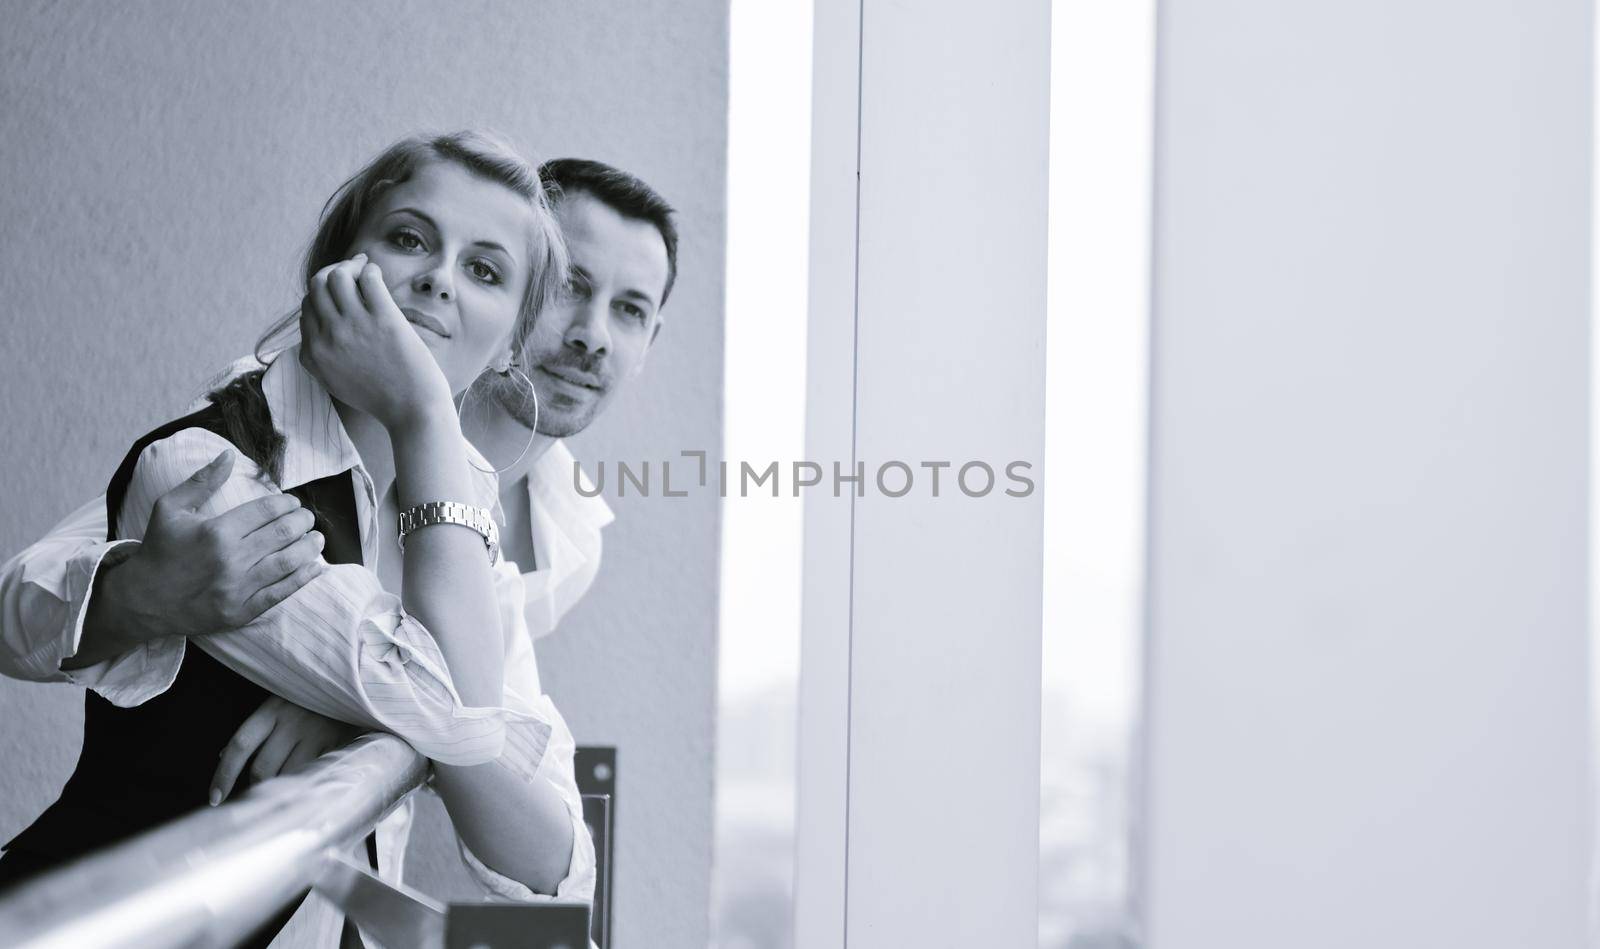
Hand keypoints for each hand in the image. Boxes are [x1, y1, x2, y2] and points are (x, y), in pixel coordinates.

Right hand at [74, 452, 324, 664]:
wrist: (142, 600)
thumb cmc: (159, 550)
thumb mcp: (170, 508)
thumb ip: (202, 481)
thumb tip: (229, 455)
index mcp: (216, 532)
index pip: (267, 511)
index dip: (287, 503)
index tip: (293, 503)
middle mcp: (230, 560)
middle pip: (283, 534)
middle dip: (303, 521)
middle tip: (308, 518)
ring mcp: (237, 589)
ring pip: (288, 562)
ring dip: (310, 547)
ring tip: (317, 538)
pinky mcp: (241, 612)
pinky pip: (281, 593)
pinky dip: (303, 578)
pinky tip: (316, 567)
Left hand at [210, 696, 365, 804]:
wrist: (357, 682)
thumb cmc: (312, 696)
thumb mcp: (281, 702)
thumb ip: (257, 728)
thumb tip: (223, 755)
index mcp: (273, 708)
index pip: (240, 745)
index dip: (224, 775)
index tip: (214, 798)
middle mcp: (293, 722)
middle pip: (262, 768)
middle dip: (256, 787)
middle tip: (258, 795)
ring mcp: (316, 734)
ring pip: (287, 776)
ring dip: (281, 788)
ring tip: (285, 790)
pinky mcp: (337, 744)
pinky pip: (313, 774)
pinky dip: (306, 784)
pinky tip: (307, 785)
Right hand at [299, 254, 455, 431]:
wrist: (413, 411)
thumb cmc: (382, 398)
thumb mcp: (336, 382)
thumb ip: (320, 358)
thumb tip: (316, 330)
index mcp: (314, 354)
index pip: (307, 307)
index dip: (322, 294)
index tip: (339, 291)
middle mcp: (329, 338)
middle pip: (317, 286)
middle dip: (333, 271)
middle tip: (352, 269)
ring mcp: (355, 327)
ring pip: (337, 276)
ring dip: (351, 266)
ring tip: (365, 268)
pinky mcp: (383, 319)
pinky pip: (369, 279)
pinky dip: (371, 270)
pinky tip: (377, 274)